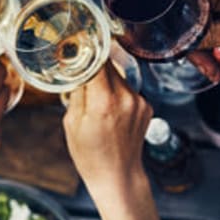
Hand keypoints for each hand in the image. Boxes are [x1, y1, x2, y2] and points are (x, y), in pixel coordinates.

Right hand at [63, 62, 151, 200]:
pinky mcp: (147, 106)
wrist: (118, 175)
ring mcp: (139, 102)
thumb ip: (77, 91)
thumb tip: (77, 66)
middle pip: (109, 65)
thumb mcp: (72, 123)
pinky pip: (128, 89)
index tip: (78, 44)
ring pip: (119, 76)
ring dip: (107, 80)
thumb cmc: (90, 154)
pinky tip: (110, 111)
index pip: (97, 61)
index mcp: (104, 103)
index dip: (87, 51)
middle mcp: (126, 99)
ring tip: (96, 101)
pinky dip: (117, 93)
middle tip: (82, 70)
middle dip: (94, 65)